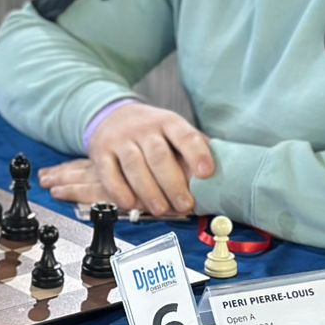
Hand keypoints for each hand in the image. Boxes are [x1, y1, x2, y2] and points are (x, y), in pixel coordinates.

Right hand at [43, 101, 213, 216]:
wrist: (110, 115)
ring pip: (134, 165)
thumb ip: (194, 149)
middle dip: (173, 183)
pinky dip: (119, 191)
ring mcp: (120, 139)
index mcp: (168, 122)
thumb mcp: (173, 130)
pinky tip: (131, 204)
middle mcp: (143, 128)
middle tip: (185, 205)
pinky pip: (109, 173)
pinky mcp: (101, 152)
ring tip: (161, 209)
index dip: (197, 154)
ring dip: (148, 191)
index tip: (207, 173)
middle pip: (158, 155)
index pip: (185, 135)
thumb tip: (223, 174)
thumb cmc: (150, 131)